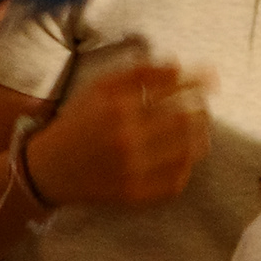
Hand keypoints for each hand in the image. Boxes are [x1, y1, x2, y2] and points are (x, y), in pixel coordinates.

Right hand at [28, 54, 209, 210]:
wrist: (49, 170)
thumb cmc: (78, 122)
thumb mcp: (99, 88)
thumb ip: (137, 73)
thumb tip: (177, 65)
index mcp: (117, 107)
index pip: (171, 88)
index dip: (197, 80)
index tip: (212, 77)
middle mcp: (127, 138)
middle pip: (186, 120)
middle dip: (202, 108)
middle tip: (204, 105)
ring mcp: (133, 170)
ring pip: (187, 152)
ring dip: (200, 136)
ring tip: (199, 129)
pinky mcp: (135, 195)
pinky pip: (176, 181)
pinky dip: (186, 167)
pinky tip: (183, 157)